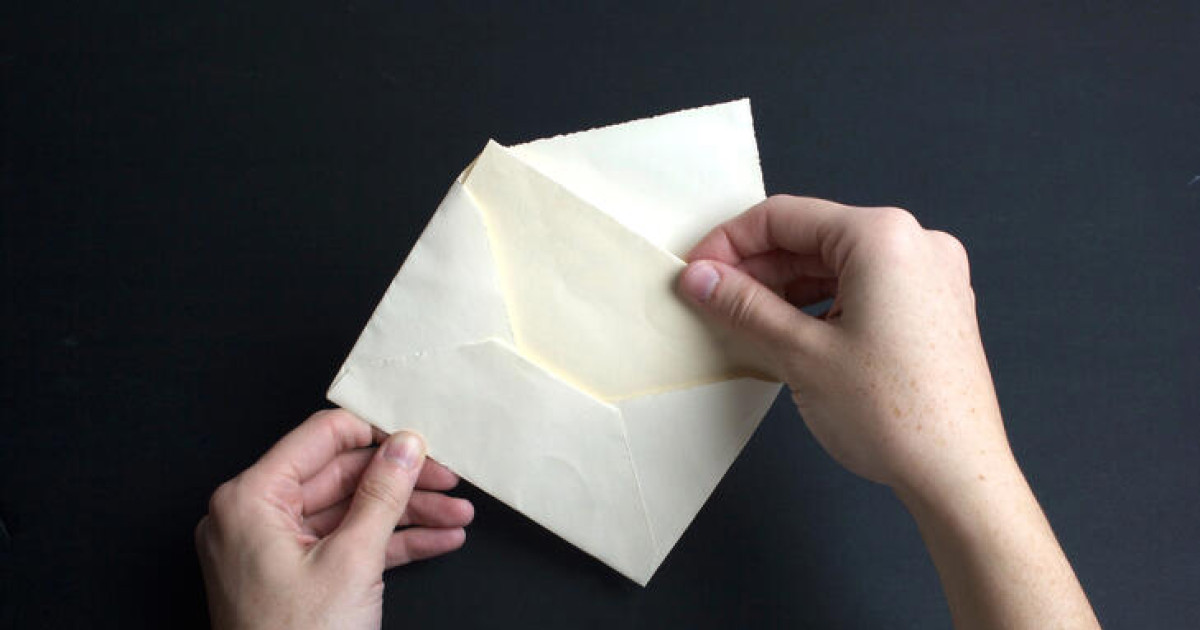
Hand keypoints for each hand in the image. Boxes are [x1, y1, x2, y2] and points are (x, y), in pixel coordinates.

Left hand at [195, 409, 473, 629]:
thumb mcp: (351, 561)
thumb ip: (382, 494)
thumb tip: (404, 445)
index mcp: (250, 499)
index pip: (321, 437)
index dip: (377, 433)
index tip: (421, 438)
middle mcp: (254, 517)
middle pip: (341, 476)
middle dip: (403, 482)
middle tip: (450, 480)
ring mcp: (272, 549)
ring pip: (351, 512)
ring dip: (408, 514)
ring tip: (457, 515)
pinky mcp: (293, 577)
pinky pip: (346, 545)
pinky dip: (391, 543)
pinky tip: (437, 540)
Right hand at [679, 196, 1098, 628]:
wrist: (957, 475)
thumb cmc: (894, 415)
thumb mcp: (799, 352)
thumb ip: (743, 306)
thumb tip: (700, 279)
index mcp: (883, 237)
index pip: (785, 217)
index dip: (729, 243)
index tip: (696, 272)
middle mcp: (915, 244)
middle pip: (812, 238)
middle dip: (756, 268)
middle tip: (710, 299)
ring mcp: (930, 277)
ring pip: (836, 266)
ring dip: (785, 289)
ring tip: (741, 320)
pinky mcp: (932, 309)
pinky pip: (863, 289)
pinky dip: (820, 305)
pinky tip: (786, 333)